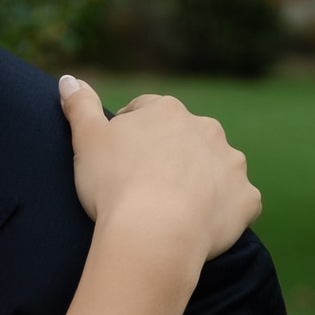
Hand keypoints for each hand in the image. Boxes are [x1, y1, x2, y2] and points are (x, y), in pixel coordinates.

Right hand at [60, 75, 260, 261]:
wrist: (154, 235)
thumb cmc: (115, 184)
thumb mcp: (86, 140)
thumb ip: (80, 105)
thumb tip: (68, 79)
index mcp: (167, 111)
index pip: (146, 111)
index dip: (130, 133)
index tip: (118, 158)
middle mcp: (207, 129)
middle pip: (185, 137)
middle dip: (169, 154)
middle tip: (144, 183)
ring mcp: (231, 164)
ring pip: (215, 166)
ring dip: (200, 179)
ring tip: (174, 207)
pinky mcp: (246, 199)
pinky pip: (236, 201)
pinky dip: (222, 210)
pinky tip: (201, 225)